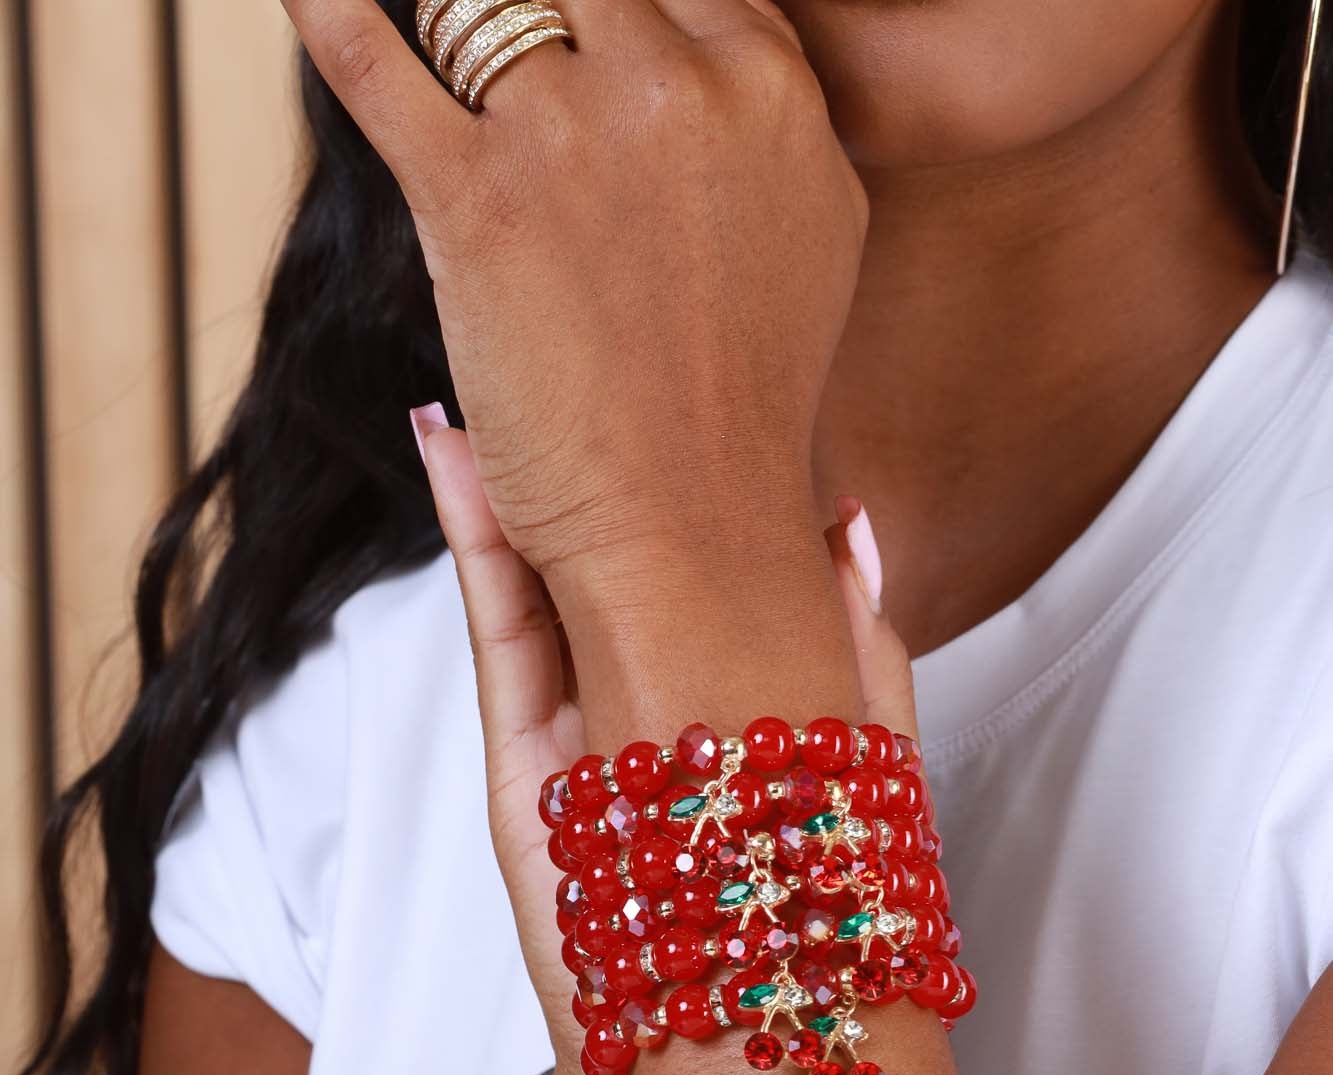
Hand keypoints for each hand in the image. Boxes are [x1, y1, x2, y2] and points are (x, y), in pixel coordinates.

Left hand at [282, 0, 867, 594]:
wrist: (692, 533)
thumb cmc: (743, 405)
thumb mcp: (810, 231)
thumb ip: (760, 124)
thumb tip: (710, 59)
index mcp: (772, 88)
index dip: (622, 18)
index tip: (590, 44)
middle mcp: (680, 85)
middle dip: (546, 18)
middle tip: (516, 83)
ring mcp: (570, 131)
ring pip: (476, 0)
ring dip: (456, 35)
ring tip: (452, 83)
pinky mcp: (471, 196)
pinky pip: (366, 53)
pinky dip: (323, 9)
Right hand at [413, 410, 916, 1074]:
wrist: (729, 1065)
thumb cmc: (792, 927)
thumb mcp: (847, 766)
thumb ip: (852, 650)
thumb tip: (856, 521)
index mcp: (720, 688)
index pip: (686, 545)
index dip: (673, 449)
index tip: (670, 351)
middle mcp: (643, 702)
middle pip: (604, 544)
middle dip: (582, 444)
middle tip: (564, 318)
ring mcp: (575, 735)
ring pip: (542, 576)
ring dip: (517, 471)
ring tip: (497, 362)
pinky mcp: (524, 774)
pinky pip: (501, 642)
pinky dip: (480, 552)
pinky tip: (462, 466)